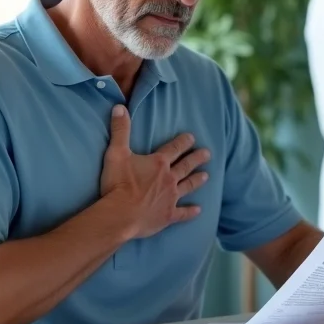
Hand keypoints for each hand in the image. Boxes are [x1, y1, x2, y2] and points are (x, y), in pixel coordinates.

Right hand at [100, 104, 210, 238]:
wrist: (120, 214)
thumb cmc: (118, 184)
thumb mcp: (116, 153)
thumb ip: (120, 130)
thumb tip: (120, 107)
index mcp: (158, 163)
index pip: (174, 148)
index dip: (183, 142)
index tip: (192, 137)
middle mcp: (169, 179)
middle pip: (186, 166)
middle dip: (196, 158)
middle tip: (208, 154)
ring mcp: (170, 198)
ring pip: (188, 186)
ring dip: (197, 180)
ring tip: (207, 176)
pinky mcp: (168, 216)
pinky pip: (183, 213)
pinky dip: (191, 212)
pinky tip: (199, 210)